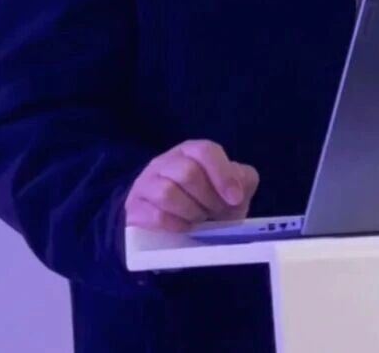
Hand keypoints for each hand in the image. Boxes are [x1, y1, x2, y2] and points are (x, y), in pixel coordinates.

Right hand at [124, 139, 259, 231]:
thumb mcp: (229, 190)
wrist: (172, 223)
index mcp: (192, 151)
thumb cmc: (207, 201)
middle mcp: (167, 161)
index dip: (223, 175)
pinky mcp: (135, 207)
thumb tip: (240, 184)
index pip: (205, 151)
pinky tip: (184, 228)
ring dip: (191, 212)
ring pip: (167, 192)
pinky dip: (175, 225)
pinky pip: (154, 215)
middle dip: (207, 198)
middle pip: (187, 173)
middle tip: (215, 213)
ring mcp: (147, 182)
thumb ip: (243, 181)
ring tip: (199, 220)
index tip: (235, 199)